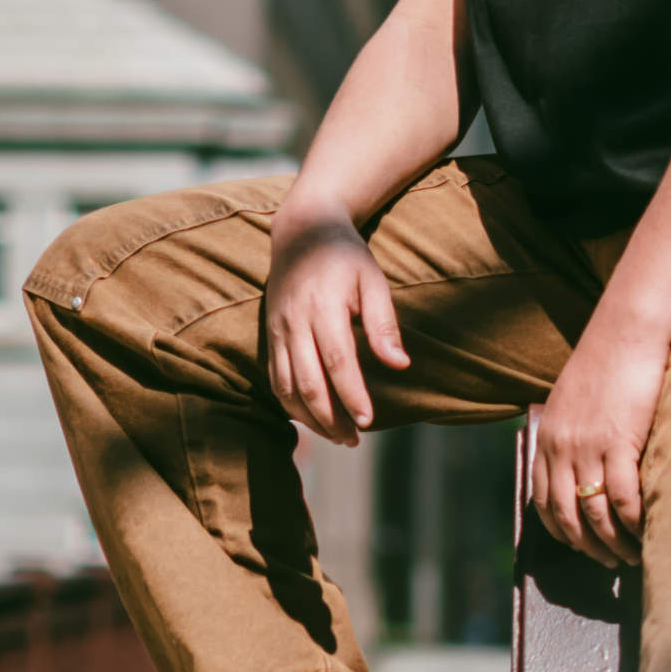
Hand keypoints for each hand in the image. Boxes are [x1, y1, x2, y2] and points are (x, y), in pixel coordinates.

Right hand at [264, 193, 408, 444]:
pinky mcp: (269, 336)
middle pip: (308, 382)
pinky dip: (291, 405)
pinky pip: (276, 379)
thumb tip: (400, 365)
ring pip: (287, 387)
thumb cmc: (346, 257)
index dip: (351, 395)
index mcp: (323, 307)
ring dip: (310, 418)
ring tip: (337, 437)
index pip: (337, 361)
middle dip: (330, 418)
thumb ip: (384, 323)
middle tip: (354, 440)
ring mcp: (277, 331)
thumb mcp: (372, 280)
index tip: (368, 421)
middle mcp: (294, 322)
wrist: (301, 231)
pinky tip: (313, 418)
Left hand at [531, 319, 665, 568]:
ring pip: (594, 513)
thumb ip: (568, 430)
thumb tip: (580, 458)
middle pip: (567, 515)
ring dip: (612, 543)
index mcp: (547, 438)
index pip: (543, 500)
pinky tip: (644, 533)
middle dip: (587, 547)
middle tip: (607, 563)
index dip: (560, 530)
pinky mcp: (618, 441)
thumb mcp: (570, 399)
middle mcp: (560, 447)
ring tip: (629, 557)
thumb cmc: (605, 362)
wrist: (624, 332)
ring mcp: (587, 446)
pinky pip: (623, 496)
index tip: (579, 545)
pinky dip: (632, 522)